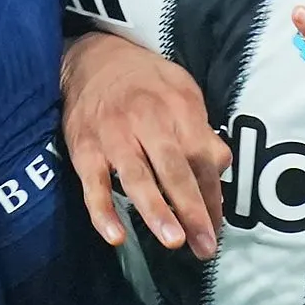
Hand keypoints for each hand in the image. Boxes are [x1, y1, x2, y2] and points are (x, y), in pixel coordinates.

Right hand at [60, 30, 227, 253]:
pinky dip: (102, 211)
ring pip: (137, 178)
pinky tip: (115, 236)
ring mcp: (113, 137)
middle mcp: (147, 122)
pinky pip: (92, 185)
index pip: (202, 158)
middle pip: (174, 170)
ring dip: (155, 211)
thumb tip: (220, 166)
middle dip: (192, 209)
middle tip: (204, 246)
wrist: (91, 58)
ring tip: (173, 241)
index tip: (217, 228)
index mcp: (178, 109)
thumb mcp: (183, 91)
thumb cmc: (144, 81)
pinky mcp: (84, 150)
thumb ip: (201, 129)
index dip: (212, 194)